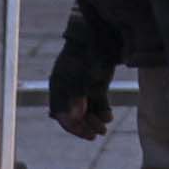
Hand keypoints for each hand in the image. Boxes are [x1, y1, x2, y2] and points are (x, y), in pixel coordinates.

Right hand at [46, 22, 117, 139]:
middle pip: (76, 115)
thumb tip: (73, 118)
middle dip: (87, 125)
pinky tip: (108, 116)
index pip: (62, 115)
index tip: (87, 135)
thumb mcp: (82, 76)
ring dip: (95, 120)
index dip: (74, 127)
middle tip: (99, 133)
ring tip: (105, 126)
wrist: (104, 32)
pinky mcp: (97, 83)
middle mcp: (69, 88)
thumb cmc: (88, 53)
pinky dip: (102, 110)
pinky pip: (97, 102)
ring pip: (88, 110)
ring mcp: (83, 85)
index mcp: (59, 86)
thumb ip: (76, 97)